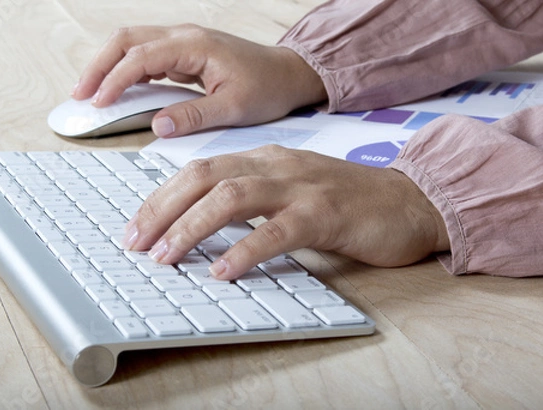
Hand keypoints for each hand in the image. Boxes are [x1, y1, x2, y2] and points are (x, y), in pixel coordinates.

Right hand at [72, 24, 326, 137]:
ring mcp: (184, 43)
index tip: (97, 102)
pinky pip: (148, 56)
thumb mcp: (234, 108)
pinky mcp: (186, 54)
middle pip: (127, 40)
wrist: (289, 75)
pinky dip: (128, 70)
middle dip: (99, 65)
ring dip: (109, 65)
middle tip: (80, 95)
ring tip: (91, 93)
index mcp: (195, 46)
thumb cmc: (268, 87)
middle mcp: (185, 37)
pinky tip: (119, 89)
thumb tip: (158, 125)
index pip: (141, 57)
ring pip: (133, 44)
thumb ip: (195, 115)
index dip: (114, 79)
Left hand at [123, 145, 449, 279]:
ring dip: (191, 228)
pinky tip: (223, 271)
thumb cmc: (344, 200)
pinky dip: (245, 249)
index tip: (137, 225)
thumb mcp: (289, 189)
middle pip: (204, 177)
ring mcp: (301, 186)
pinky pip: (277, 230)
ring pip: (232, 196)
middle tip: (135, 243)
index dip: (162, 197)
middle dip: (162, 210)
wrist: (407, 201)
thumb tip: (200, 225)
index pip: (199, 169)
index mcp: (264, 158)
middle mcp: (276, 164)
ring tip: (165, 257)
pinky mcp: (326, 213)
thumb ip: (250, 199)